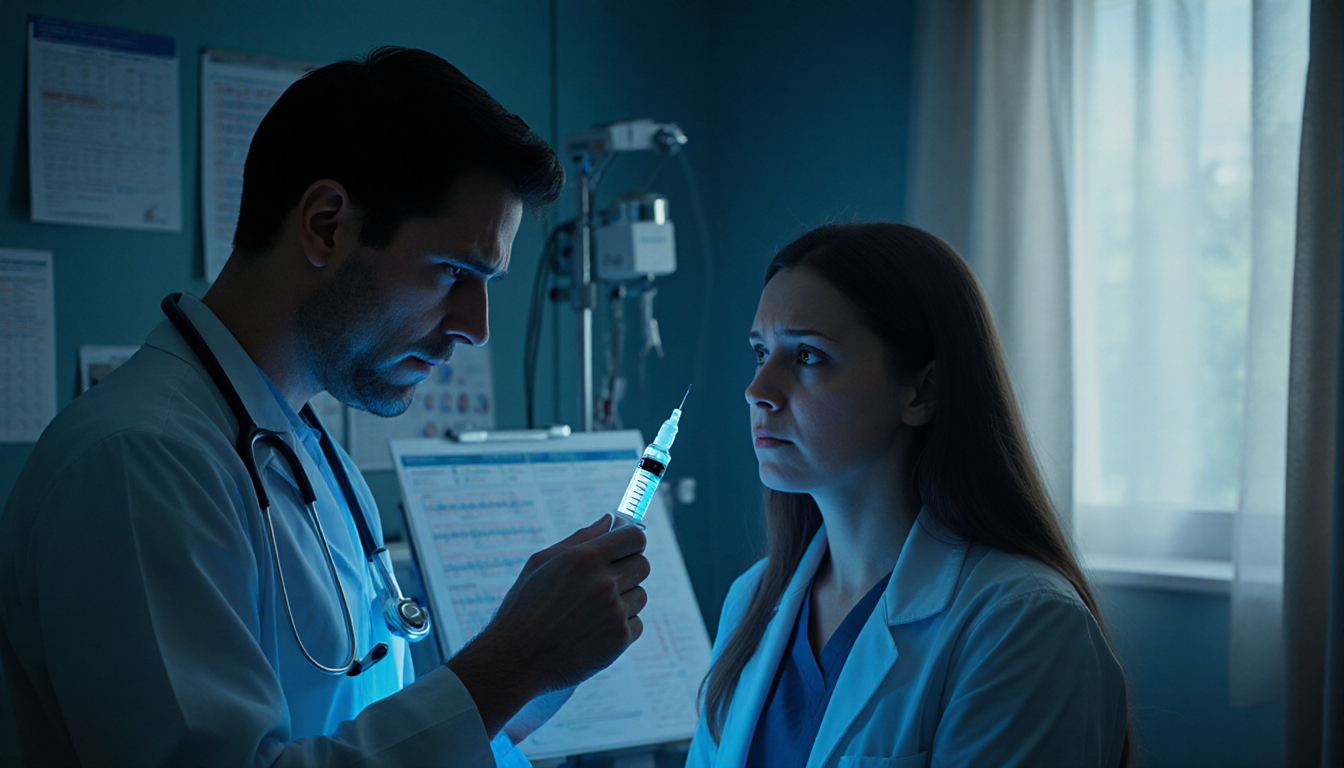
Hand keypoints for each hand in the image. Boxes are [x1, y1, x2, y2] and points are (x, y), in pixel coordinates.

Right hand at [447, 515, 649, 736]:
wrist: (514, 660)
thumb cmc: (524, 608)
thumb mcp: (541, 563)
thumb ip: (580, 538)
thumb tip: (610, 520)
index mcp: (585, 558)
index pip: (635, 537)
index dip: (630, 542)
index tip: (621, 550)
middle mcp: (604, 582)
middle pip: (643, 565)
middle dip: (628, 570)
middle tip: (604, 583)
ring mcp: (614, 612)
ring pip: (641, 596)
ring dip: (624, 600)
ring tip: (592, 612)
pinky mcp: (619, 640)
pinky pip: (637, 624)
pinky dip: (621, 627)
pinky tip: (595, 631)